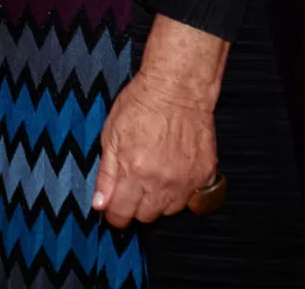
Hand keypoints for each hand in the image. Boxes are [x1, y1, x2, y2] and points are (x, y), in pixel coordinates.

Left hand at [93, 73, 218, 228]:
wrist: (177, 88)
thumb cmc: (142, 104)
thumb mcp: (111, 135)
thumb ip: (105, 174)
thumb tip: (100, 204)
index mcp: (135, 171)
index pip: (121, 214)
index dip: (113, 213)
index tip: (112, 207)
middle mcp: (162, 181)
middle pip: (145, 216)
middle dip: (135, 204)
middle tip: (133, 182)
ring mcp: (186, 180)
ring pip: (168, 210)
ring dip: (158, 199)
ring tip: (153, 173)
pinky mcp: (204, 175)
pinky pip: (190, 198)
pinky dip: (180, 190)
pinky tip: (172, 170)